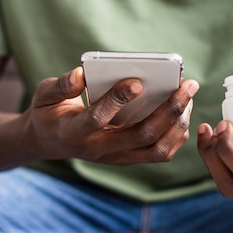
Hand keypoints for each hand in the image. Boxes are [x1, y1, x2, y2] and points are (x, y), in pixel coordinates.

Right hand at [24, 67, 198, 164]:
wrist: (51, 142)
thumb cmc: (50, 112)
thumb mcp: (44, 95)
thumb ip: (61, 85)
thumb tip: (80, 74)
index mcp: (74, 131)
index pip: (98, 117)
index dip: (118, 99)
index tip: (138, 81)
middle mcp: (98, 149)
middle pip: (141, 135)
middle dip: (168, 109)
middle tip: (188, 85)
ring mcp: (116, 158)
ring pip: (156, 149)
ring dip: (177, 124)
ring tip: (188, 97)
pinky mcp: (128, 159)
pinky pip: (160, 153)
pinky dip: (176, 134)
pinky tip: (183, 111)